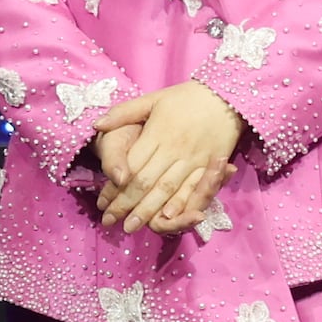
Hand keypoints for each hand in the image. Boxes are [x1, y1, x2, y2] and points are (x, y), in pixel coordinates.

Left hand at [90, 82, 242, 233]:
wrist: (225, 95)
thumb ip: (124, 112)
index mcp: (157, 133)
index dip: (114, 187)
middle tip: (110, 222)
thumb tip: (97, 124)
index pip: (130, 166)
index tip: (101, 204)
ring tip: (132, 226)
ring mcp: (193, 159)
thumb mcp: (152, 99)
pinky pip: (194, 189)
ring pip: (167, 189)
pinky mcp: (210, 165)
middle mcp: (173, 148)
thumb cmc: (185, 98)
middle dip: (126, 205)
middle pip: (146, 182)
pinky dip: (182, 205)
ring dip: (148, 210)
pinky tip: (168, 217)